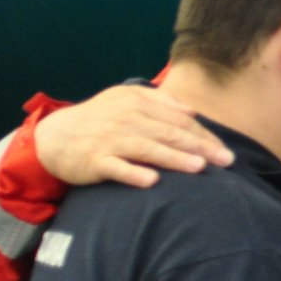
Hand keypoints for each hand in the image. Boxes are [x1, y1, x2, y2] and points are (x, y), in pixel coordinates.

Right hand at [34, 85, 233, 187]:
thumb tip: (192, 111)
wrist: (54, 136)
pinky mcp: (94, 161)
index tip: (225, 150)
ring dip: (174, 158)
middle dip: (201, 147)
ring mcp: (110, 140)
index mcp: (138, 103)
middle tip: (226, 161)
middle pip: (170, 133)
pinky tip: (153, 181)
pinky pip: (116, 168)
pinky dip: (134, 174)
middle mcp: (126, 119)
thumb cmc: (99, 119)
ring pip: (148, 149)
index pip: (180, 120)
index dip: (204, 135)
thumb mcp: (126, 99)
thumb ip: (160, 101)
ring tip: (199, 167)